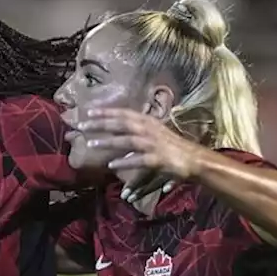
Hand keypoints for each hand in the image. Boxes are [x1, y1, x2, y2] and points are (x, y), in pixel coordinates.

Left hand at [79, 108, 201, 200]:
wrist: (194, 160)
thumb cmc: (173, 147)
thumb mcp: (155, 133)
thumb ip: (137, 130)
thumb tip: (118, 129)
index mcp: (148, 121)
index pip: (124, 113)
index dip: (106, 111)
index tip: (88, 111)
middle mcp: (150, 129)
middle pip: (122, 123)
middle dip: (101, 123)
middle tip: (81, 125)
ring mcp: (154, 144)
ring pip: (127, 140)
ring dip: (108, 141)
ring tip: (91, 143)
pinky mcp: (158, 159)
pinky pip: (139, 160)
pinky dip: (125, 161)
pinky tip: (112, 165)